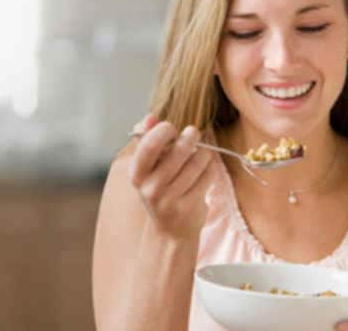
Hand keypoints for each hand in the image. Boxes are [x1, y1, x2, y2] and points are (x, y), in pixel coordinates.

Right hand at [128, 113, 216, 239]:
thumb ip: (146, 139)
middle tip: (194, 132)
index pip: (149, 146)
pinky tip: (207, 168)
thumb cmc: (160, 190)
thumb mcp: (147, 168)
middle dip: (190, 137)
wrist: (171, 230)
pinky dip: (210, 167)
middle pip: (177, 152)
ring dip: (204, 152)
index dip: (163, 131)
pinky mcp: (189, 207)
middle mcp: (150, 188)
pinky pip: (207, 176)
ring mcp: (170, 200)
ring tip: (202, 152)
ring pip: (196, 163)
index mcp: (136, 174)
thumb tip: (150, 116)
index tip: (171, 128)